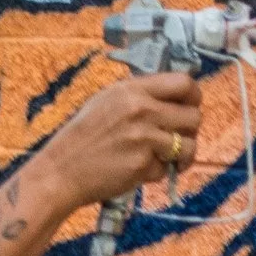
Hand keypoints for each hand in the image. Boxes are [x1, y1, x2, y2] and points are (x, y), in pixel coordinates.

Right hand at [48, 71, 204, 212]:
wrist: (61, 171)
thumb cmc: (83, 137)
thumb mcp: (106, 100)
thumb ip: (140, 95)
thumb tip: (174, 96)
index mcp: (132, 90)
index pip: (184, 83)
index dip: (194, 96)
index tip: (191, 106)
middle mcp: (141, 110)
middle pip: (194, 116)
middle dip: (190, 130)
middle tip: (177, 138)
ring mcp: (143, 138)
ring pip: (189, 145)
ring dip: (181, 155)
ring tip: (164, 158)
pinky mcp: (142, 165)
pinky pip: (166, 169)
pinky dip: (156, 173)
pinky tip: (137, 169)